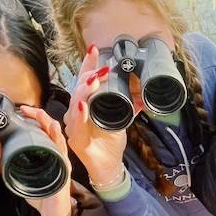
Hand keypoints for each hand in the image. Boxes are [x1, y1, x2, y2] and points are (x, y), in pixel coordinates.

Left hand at [19, 106, 73, 215]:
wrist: (55, 214)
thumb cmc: (42, 194)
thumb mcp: (23, 176)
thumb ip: (11, 163)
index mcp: (47, 153)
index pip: (42, 130)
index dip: (33, 118)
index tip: (21, 110)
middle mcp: (56, 154)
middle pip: (50, 129)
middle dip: (40, 116)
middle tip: (26, 109)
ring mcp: (61, 162)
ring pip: (58, 137)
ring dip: (49, 124)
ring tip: (40, 115)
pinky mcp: (64, 171)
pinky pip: (62, 152)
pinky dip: (58, 140)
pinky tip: (54, 130)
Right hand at [63, 45, 126, 185]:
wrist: (108, 166)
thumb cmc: (109, 143)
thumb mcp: (121, 120)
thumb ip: (128, 107)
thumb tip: (142, 96)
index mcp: (85, 104)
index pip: (84, 80)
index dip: (87, 65)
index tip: (94, 49)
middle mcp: (76, 112)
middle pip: (78, 88)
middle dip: (89, 75)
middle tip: (103, 68)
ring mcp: (73, 125)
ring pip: (75, 102)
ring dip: (85, 90)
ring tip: (93, 81)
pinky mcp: (76, 139)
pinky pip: (76, 124)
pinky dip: (80, 114)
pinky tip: (83, 105)